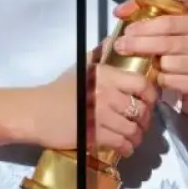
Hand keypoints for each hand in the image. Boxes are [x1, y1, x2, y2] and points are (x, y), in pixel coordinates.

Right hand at [26, 49, 158, 157]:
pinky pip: (121, 143)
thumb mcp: (80, 68)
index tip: (149, 101)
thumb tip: (112, 41)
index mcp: (106, 75)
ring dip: (137, 136)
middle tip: (141, 123)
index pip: (142, 84)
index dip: (152, 95)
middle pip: (141, 109)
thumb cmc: (58, 89)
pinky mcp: (94, 135)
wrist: (36, 112)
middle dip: (145, 119)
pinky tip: (125, 147)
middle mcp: (106, 94)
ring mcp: (101, 115)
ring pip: (133, 129)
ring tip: (134, 137)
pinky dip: (127, 148)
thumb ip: (98, 54)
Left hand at [112, 1, 187, 99]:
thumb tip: (119, 11)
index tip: (127, 31)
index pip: (168, 22)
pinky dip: (159, 80)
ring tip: (139, 63)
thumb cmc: (173, 45)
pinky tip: (153, 77)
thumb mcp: (161, 26)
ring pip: (168, 64)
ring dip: (150, 64)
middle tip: (120, 47)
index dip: (145, 27)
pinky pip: (171, 81)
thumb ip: (139, 13)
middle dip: (139, 44)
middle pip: (167, 43)